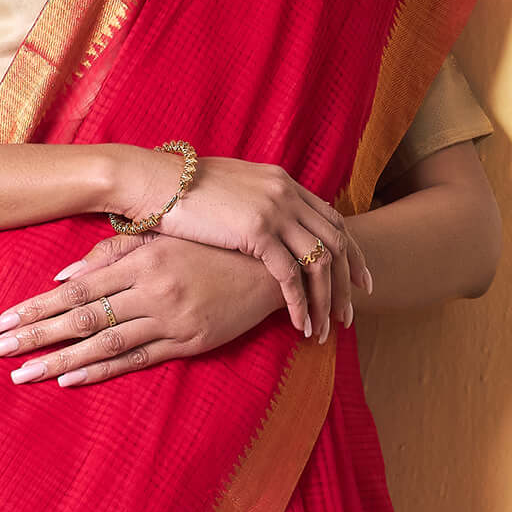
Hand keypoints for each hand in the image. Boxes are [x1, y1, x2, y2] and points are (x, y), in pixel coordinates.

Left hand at [0, 231, 291, 387]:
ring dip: (57, 359)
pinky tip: (69, 378)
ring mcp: (169, 319)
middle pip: (80, 317)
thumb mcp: (161, 239)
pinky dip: (102, 369)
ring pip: (103, 343)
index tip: (0, 320)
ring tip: (21, 374)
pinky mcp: (188, 342)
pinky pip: (137, 360)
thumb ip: (111, 253)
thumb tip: (63, 276)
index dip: (34, 307)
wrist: (272, 268)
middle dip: (33, 335)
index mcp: (140, 259)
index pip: (74, 289)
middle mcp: (150, 289)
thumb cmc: (211, 247)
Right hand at [110, 151, 372, 338]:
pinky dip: (300, 304)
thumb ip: (254, 204)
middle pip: (337, 241)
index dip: (351, 252)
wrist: (153, 181)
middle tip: (348, 316)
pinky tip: (300, 325)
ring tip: (324, 330)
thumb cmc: (179, 191)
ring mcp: (275, 209)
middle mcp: (286, 193)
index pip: (332, 219)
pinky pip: (290, 276)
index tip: (358, 281)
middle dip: (347, 283)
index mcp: (282, 182)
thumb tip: (260, 224)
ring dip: (325, 301)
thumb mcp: (229, 190)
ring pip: (320, 262)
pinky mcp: (258, 230)